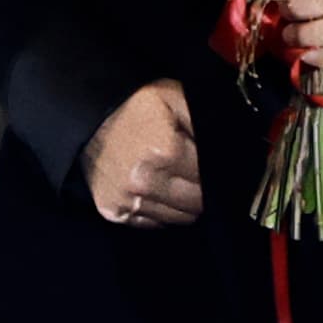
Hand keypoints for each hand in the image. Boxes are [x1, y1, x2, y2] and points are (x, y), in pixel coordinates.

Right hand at [86, 79, 204, 227]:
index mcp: (166, 152)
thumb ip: (207, 124)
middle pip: (197, 206)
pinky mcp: (112, 211)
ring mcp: (126, 200)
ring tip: (175, 179)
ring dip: (183, 203)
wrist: (85, 114)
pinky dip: (161, 211)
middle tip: (196, 173)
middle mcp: (145, 181)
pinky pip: (152, 223)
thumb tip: (237, 150)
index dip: (218, 173)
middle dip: (204, 191)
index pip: (211, 181)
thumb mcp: (176, 98)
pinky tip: (157, 189)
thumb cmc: (135, 104)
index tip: (218, 167)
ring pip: (177, 219)